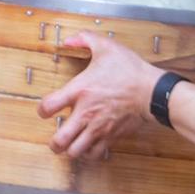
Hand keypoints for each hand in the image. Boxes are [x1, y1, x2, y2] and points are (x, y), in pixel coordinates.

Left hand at [38, 32, 159, 159]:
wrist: (152, 91)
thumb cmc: (130, 70)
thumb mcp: (106, 47)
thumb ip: (84, 39)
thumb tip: (68, 40)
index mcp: (79, 91)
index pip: (48, 107)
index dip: (42, 111)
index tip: (47, 110)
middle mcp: (85, 113)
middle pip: (60, 140)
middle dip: (54, 142)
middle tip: (56, 139)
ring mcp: (98, 128)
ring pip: (75, 151)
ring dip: (70, 150)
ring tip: (71, 145)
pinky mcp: (111, 136)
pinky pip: (95, 154)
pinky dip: (89, 154)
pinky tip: (88, 147)